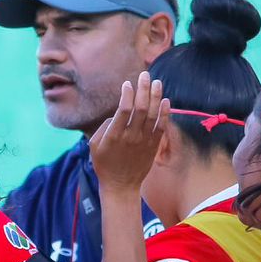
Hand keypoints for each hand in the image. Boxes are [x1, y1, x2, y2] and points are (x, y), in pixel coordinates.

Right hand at [88, 71, 168, 192]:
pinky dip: (165, 113)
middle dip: (143, 89)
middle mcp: (131, 137)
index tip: (127, 84)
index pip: (124, 109)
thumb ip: (105, 127)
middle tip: (145, 75)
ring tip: (157, 82)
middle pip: (140, 108)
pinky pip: (162, 127)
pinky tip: (165, 101)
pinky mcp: (153, 146)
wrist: (121, 186)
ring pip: (153, 115)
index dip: (127, 93)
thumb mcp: (94, 146)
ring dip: (156, 97)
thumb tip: (118, 114)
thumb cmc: (105, 164)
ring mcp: (144, 142)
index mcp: (114, 135)